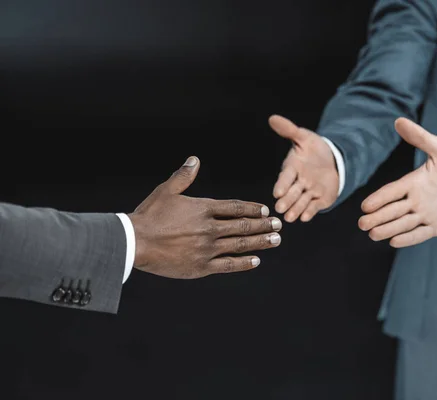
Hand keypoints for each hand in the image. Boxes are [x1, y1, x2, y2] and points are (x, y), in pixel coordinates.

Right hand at [129, 156, 282, 278]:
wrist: (134, 242)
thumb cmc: (149, 215)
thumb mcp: (166, 191)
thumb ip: (184, 177)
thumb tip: (195, 160)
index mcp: (203, 208)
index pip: (235, 208)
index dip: (252, 209)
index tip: (266, 210)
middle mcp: (209, 228)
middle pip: (243, 226)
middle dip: (263, 225)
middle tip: (279, 225)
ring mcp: (207, 248)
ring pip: (240, 244)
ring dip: (260, 242)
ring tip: (275, 240)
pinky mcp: (201, 266)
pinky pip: (228, 265)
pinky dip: (244, 262)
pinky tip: (256, 260)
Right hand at [269, 115, 338, 221]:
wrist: (331, 160)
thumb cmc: (314, 149)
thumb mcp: (304, 137)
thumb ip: (289, 130)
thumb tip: (272, 118)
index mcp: (292, 168)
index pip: (285, 177)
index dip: (282, 184)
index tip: (277, 192)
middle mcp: (298, 182)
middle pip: (291, 193)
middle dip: (286, 201)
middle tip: (280, 208)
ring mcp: (308, 192)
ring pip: (301, 202)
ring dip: (295, 209)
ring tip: (290, 217)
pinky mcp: (319, 200)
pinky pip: (313, 206)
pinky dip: (309, 212)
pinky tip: (305, 217)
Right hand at [358, 118, 436, 247]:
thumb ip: (420, 138)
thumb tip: (398, 121)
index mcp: (413, 182)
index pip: (391, 191)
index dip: (378, 199)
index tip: (365, 206)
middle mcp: (415, 199)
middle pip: (391, 210)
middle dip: (377, 218)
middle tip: (362, 224)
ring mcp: (424, 214)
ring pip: (402, 224)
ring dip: (388, 229)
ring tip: (373, 235)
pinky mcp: (435, 227)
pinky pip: (419, 234)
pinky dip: (407, 238)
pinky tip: (393, 242)